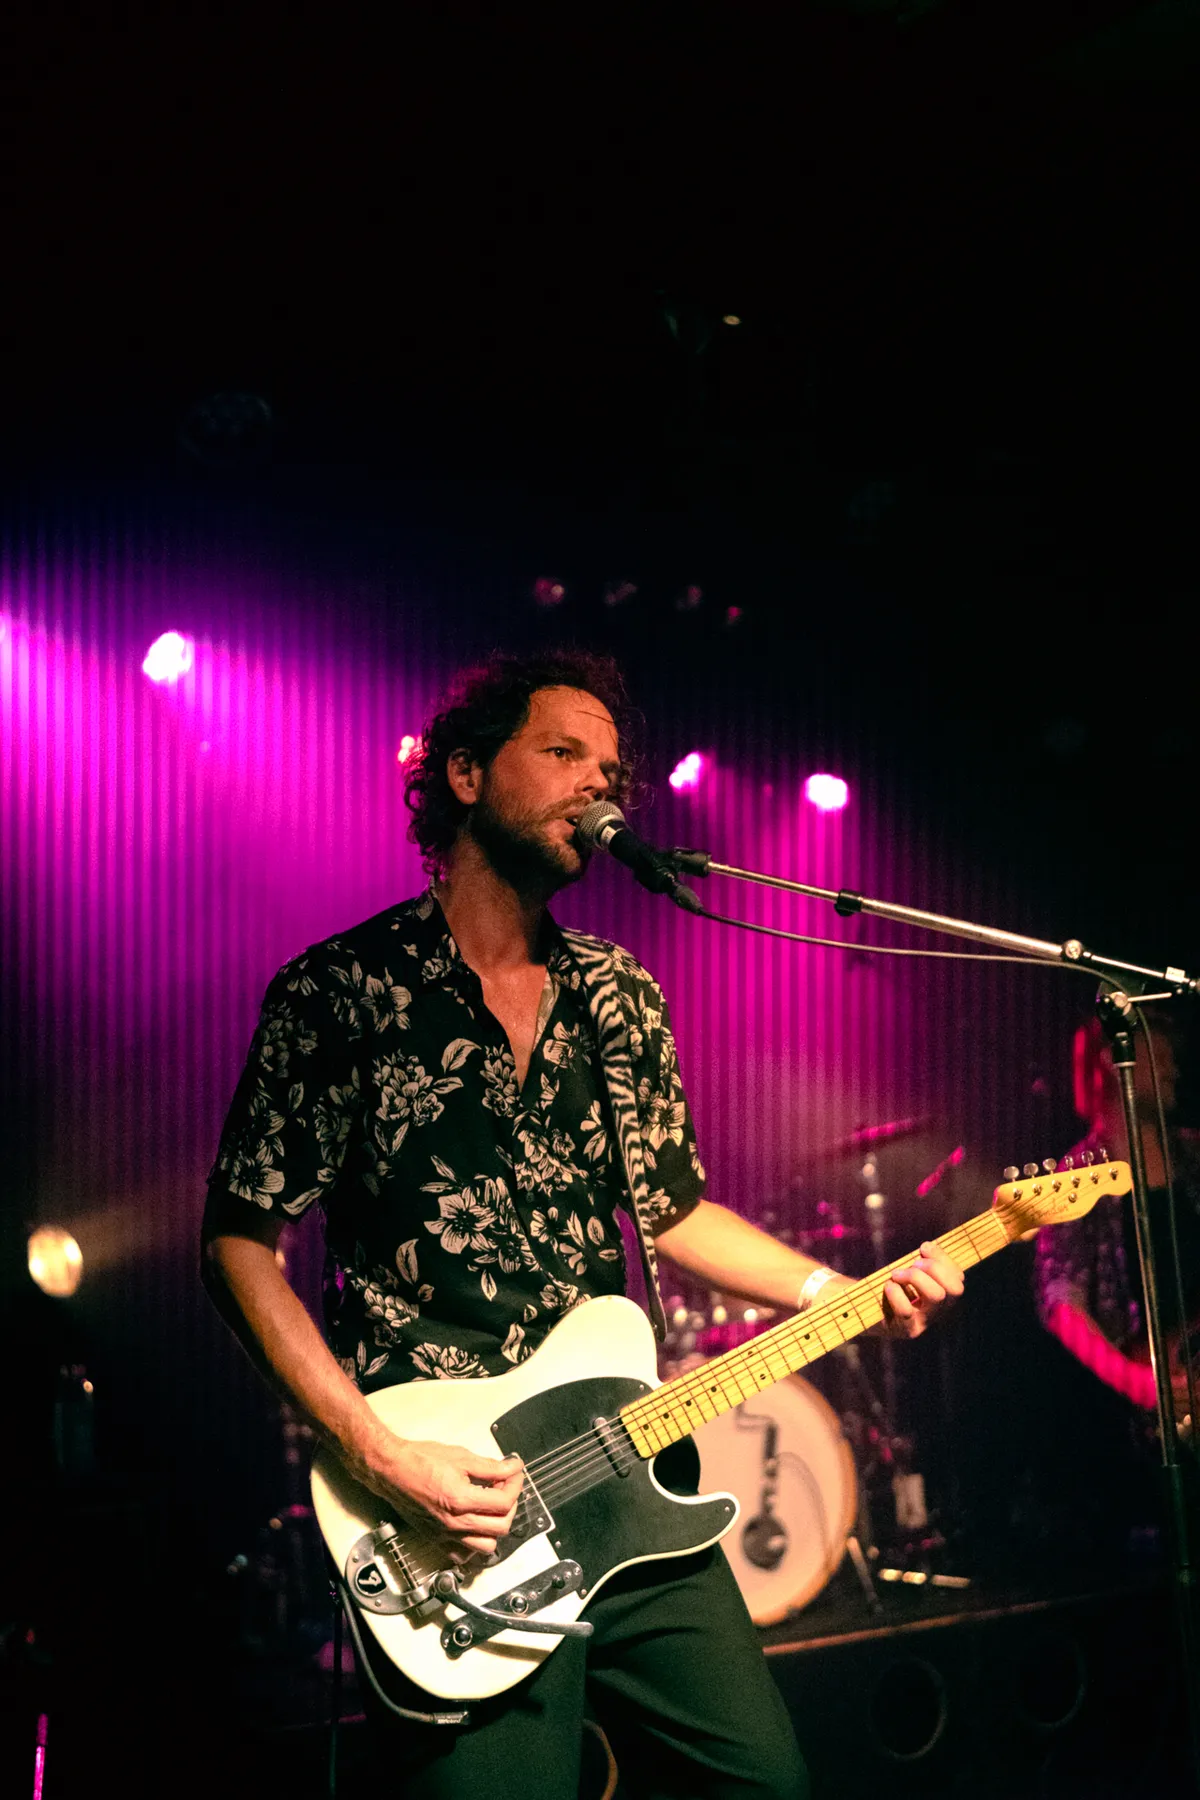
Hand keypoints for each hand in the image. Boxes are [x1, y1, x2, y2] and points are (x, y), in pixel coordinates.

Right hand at [359, 1433, 524, 1560]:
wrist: (393, 1470)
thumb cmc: (419, 1461)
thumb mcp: (461, 1457)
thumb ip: (491, 1467)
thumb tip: (512, 1468)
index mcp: (461, 1500)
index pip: (504, 1502)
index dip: (515, 1484)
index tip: (514, 1472)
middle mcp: (454, 1523)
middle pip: (501, 1526)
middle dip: (510, 1505)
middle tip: (505, 1487)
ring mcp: (446, 1534)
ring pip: (486, 1547)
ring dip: (495, 1528)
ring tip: (491, 1507)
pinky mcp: (437, 1539)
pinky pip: (463, 1555)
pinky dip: (474, 1545)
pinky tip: (474, 1526)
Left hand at [877, 1242, 963, 1339]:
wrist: (865, 1309)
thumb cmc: (889, 1284)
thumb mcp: (908, 1269)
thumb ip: (922, 1259)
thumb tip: (927, 1247)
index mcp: (943, 1295)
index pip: (958, 1278)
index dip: (944, 1259)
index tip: (923, 1248)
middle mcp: (939, 1311)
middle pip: (955, 1289)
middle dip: (934, 1268)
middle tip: (913, 1263)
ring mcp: (924, 1322)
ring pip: (936, 1296)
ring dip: (915, 1277)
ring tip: (896, 1274)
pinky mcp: (907, 1330)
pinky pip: (907, 1310)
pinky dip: (896, 1293)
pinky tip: (887, 1286)